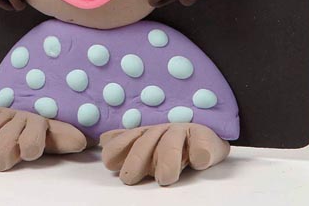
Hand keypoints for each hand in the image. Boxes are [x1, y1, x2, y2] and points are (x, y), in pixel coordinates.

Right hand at [0, 107, 86, 170]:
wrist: (32, 109)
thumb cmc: (44, 131)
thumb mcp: (55, 137)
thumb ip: (63, 140)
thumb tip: (81, 142)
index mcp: (38, 123)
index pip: (30, 145)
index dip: (28, 149)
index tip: (29, 150)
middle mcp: (18, 116)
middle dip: (0, 159)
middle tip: (8, 153)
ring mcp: (1, 114)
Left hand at [100, 122, 229, 185]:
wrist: (206, 136)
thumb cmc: (172, 145)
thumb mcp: (147, 145)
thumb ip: (125, 144)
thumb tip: (102, 141)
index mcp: (146, 134)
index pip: (126, 141)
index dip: (118, 152)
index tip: (118, 170)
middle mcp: (162, 131)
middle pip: (146, 142)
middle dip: (136, 159)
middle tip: (131, 178)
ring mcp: (184, 132)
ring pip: (171, 142)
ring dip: (167, 159)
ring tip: (165, 177)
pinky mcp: (206, 138)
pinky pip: (202, 146)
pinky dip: (200, 153)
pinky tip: (197, 161)